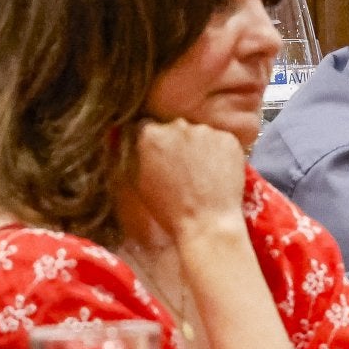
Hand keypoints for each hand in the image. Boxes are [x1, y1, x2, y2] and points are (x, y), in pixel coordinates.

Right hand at [133, 118, 245, 242]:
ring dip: (198, 146)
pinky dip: (218, 152)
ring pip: (198, 133)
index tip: (157, 154)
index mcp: (149, 133)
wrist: (206, 223)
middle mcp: (176, 125)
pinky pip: (220, 141)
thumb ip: (126, 152)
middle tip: (181, 167)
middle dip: (175, 142)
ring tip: (201, 172)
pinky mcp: (228, 139)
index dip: (152, 142)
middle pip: (173, 128)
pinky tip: (217, 173)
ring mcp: (204, 131)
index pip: (146, 127)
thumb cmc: (167, 207)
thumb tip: (120, 134)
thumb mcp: (135, 180)